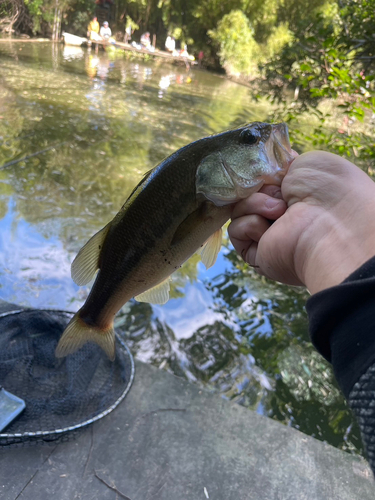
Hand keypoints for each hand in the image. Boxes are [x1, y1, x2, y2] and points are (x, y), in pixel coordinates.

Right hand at [228, 151, 374, 293]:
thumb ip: (278, 165)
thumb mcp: (303, 162)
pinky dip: (250, 223)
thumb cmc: (326, 189)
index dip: (262, 174)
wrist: (330, 223)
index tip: (269, 170)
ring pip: (239, 210)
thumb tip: (262, 171)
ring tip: (280, 210)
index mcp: (296, 195)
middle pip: (248, 194)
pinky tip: (272, 226)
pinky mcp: (256, 253)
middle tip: (279, 191)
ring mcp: (269, 235)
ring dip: (256, 203)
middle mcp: (282, 216)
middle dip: (260, 187)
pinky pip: (236, 230)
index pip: (264, 181)